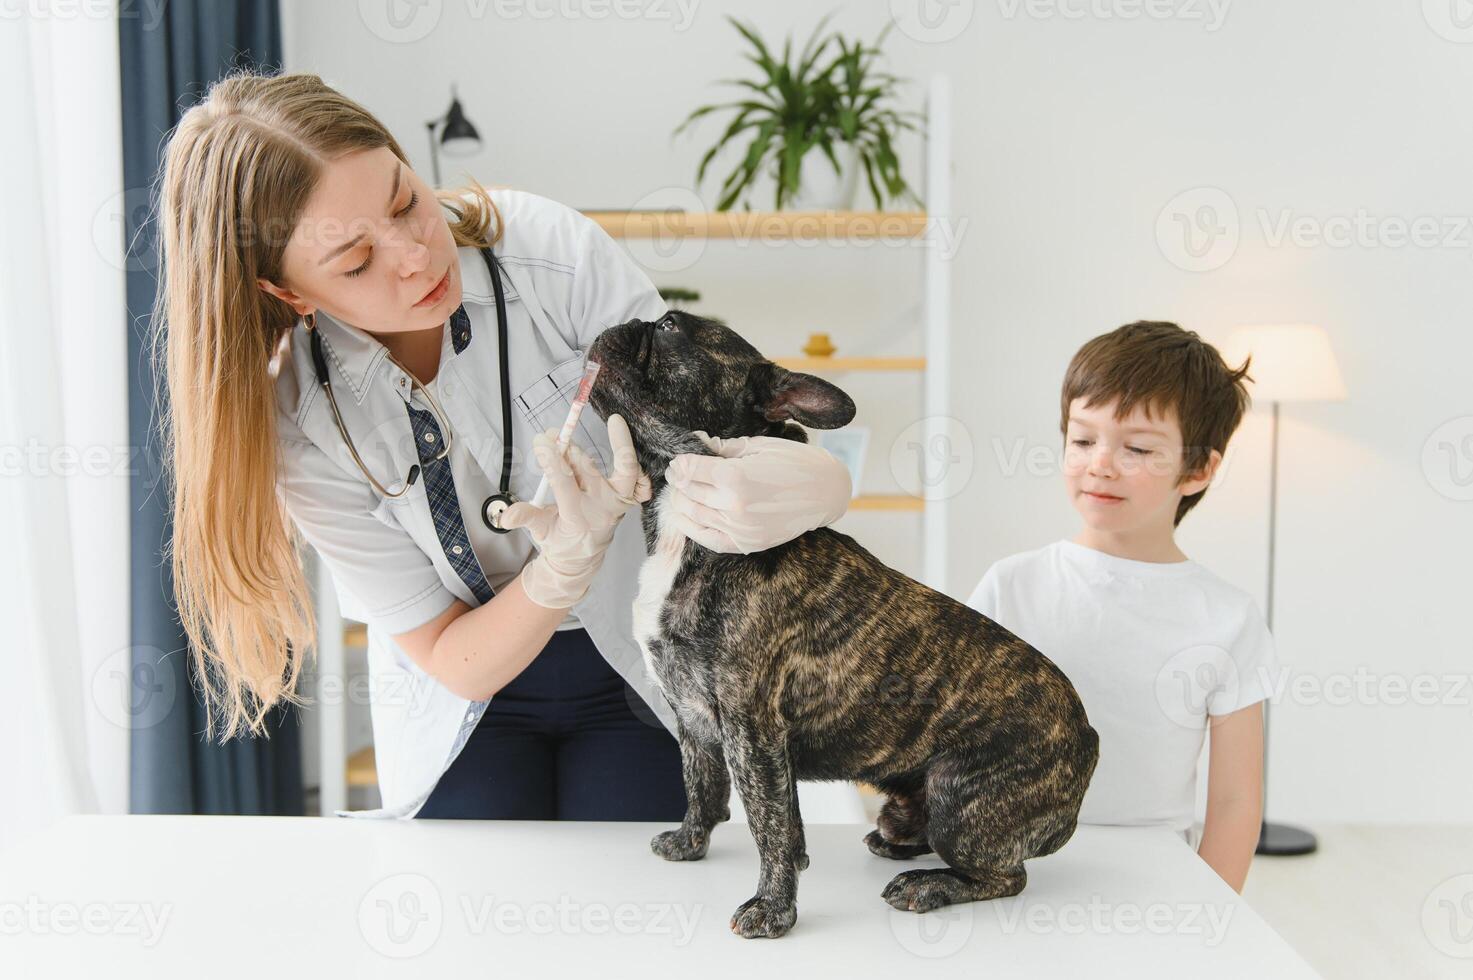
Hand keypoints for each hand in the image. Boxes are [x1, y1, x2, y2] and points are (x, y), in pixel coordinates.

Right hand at [499, 413, 651, 607]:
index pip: (564, 482)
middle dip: (567, 449)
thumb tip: (505, 516)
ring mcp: (617, 502)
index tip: (541, 441)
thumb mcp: (540, 532)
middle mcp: (602, 508)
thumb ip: (526, 518)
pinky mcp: (627, 498)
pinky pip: (638, 477)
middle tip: (551, 434)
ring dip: (613, 445)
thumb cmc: (559, 540)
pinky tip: (621, 433)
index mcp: (577, 517)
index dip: (553, 459)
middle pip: (588, 470)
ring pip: (622, 470)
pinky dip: (634, 457)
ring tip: (601, 426)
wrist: (581, 557)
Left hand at [663, 432, 851, 553]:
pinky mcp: (746, 543)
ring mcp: (739, 528)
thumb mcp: (757, 447)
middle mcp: (734, 505)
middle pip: (689, 493)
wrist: (825, 493)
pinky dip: (692, 528)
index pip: (690, 471)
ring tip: (678, 494)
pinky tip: (684, 518)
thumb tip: (697, 443)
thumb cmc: (794, 463)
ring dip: (680, 503)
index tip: (677, 462)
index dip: (679, 465)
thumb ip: (722, 448)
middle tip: (675, 475)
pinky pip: (709, 539)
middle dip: (678, 482)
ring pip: (694, 516)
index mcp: (735, 476)